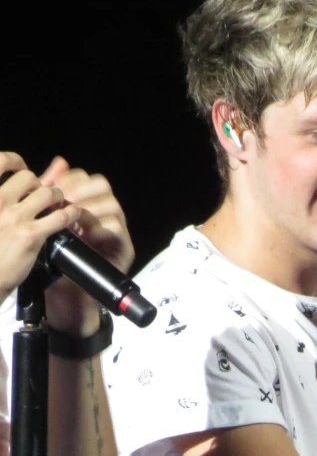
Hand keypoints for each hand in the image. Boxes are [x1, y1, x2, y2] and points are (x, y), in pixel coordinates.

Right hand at [0, 152, 80, 297]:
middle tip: (44, 199)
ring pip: (48, 193)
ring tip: (57, 208)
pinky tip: (69, 219)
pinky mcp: (30, 234)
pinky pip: (61, 215)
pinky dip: (71, 214)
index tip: (22, 171)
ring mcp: (13, 218)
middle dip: (40, 186)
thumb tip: (60, 162)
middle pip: (29, 178)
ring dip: (58, 199)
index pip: (1, 161)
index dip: (15, 161)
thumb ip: (22, 188)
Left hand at [40, 156, 134, 334]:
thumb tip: (58, 162)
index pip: (87, 179)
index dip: (70, 179)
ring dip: (88, 209)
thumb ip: (50, 199)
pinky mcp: (123, 249)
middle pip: (103, 186)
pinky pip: (117, 229)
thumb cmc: (54, 267)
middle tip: (62, 203)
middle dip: (80, 191)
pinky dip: (98, 228)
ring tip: (70, 221)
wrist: (66, 301)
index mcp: (88, 207)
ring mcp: (117, 232)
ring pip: (112, 205)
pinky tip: (81, 236)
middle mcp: (105, 216)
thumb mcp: (46, 229)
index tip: (51, 189)